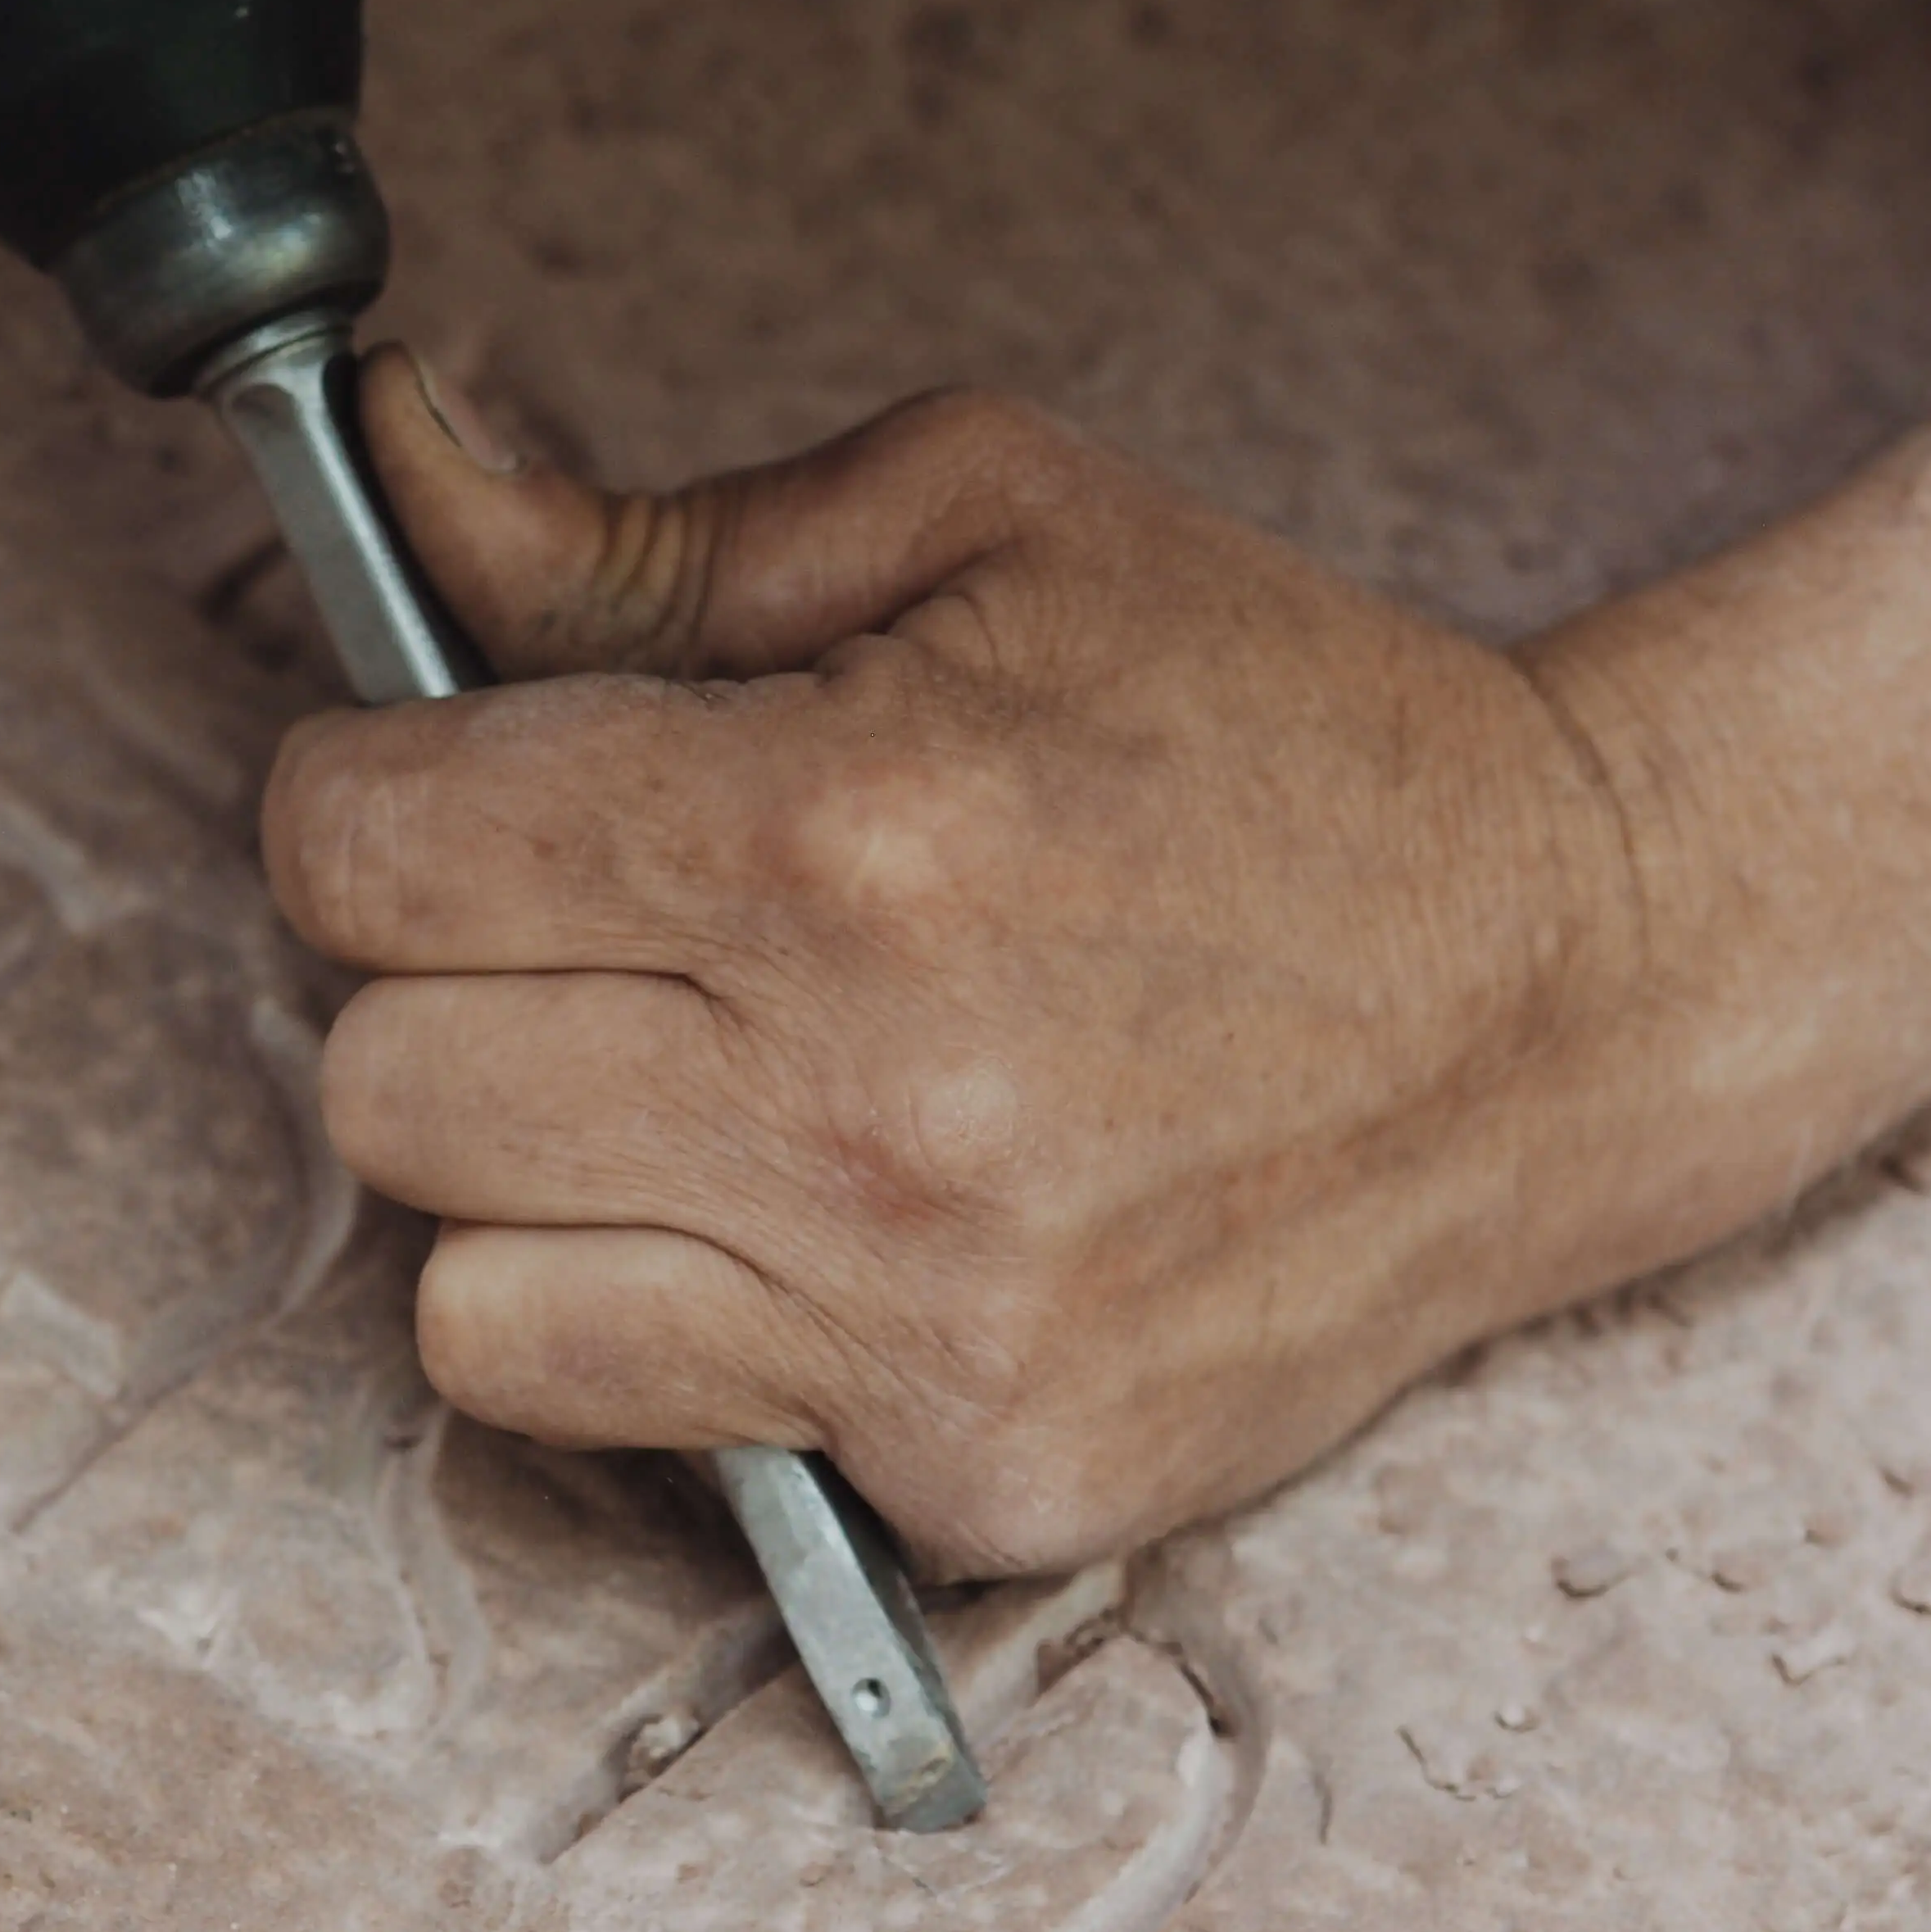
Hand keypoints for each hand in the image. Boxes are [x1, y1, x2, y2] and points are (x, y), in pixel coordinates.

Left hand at [267, 363, 1930, 1578]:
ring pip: (466, 1310)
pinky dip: (687, 1345)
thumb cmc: (1282, 740)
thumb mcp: (993, 527)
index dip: (368, 809)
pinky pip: (657, 1437)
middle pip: (382, 1091)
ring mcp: (923, 1324)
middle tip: (590, 960)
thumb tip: (396, 456)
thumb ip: (645, 534)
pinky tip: (817, 1246)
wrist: (1565, 996)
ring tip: (677, 1121)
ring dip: (529, 1205)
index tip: (443, 806)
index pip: (365, 857)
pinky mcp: (979, 1475)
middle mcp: (865, 1105)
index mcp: (840, 831)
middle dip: (448, 1000)